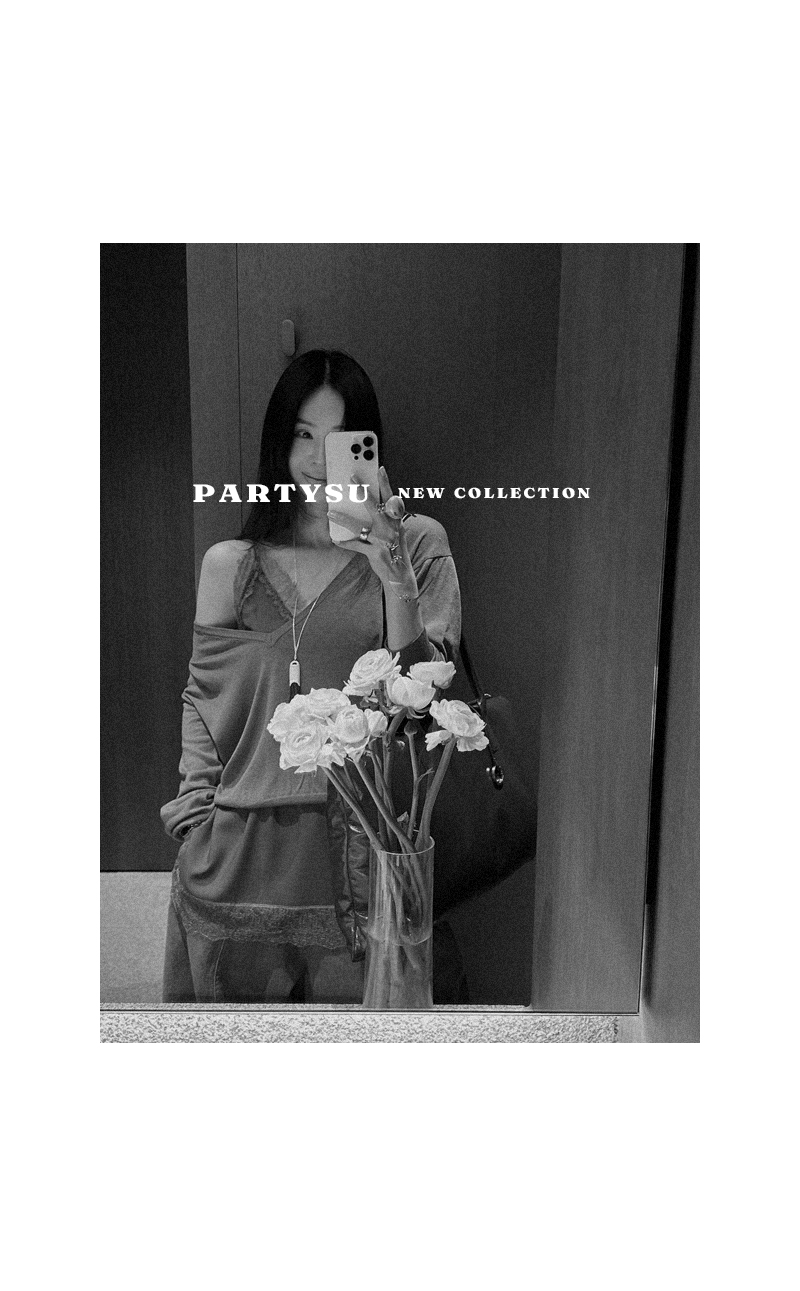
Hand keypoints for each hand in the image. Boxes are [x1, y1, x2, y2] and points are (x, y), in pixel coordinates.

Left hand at [329, 466, 415, 588]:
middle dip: (362, 491)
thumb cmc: (394, 550)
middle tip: (352, 478)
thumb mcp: (394, 532)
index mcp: (396, 521)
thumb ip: (385, 519)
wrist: (400, 575)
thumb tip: (368, 505)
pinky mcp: (375, 553)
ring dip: (343, 519)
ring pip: (359, 527)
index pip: (391, 498)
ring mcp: (383, 541)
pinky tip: (335, 540)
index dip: (385, 483)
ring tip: (330, 513)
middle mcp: (391, 528)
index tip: (379, 468)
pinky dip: (345, 543)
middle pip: (375, 506)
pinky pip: (356, 545)